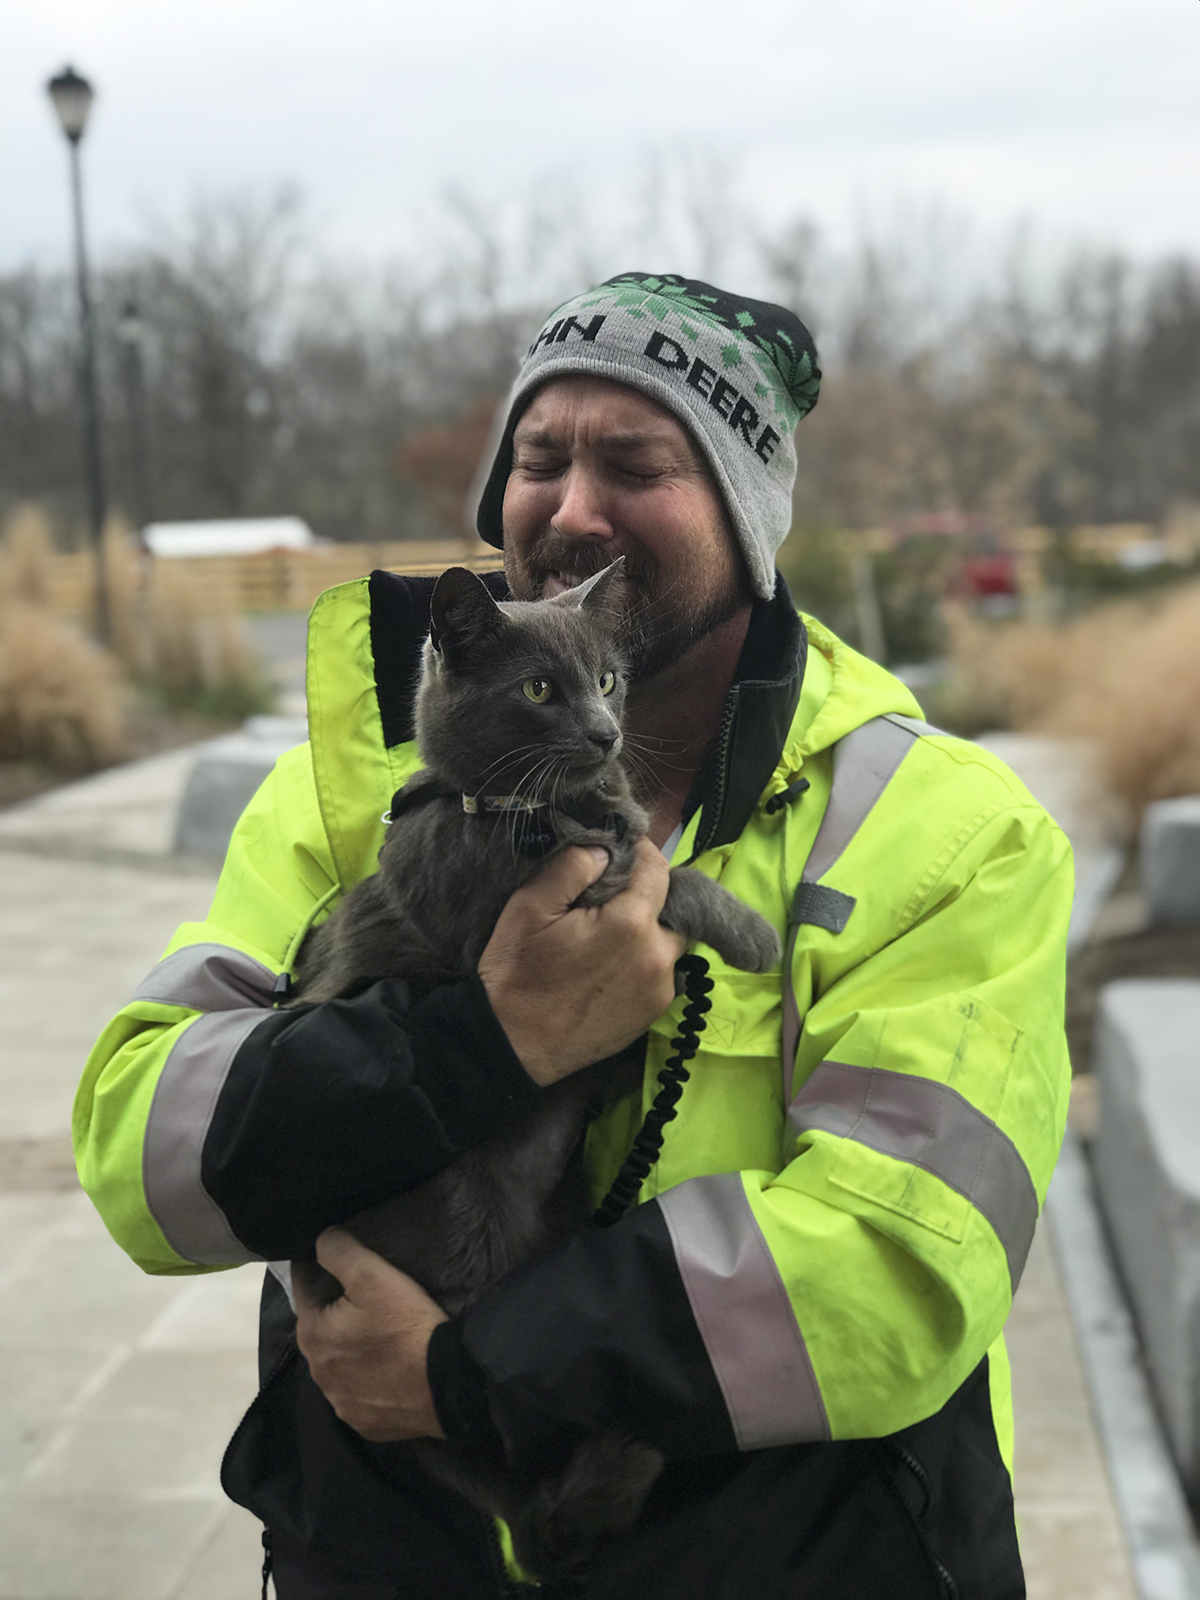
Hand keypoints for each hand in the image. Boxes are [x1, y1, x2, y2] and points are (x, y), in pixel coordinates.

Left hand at [294, 1228, 447, 1442]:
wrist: (446, 1386)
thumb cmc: (406, 1327)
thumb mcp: (373, 1275)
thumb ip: (339, 1251)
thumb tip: (319, 1240)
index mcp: (313, 1335)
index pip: (302, 1289)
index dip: (316, 1269)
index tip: (334, 1257)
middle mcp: (318, 1373)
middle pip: (320, 1328)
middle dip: (333, 1310)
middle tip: (363, 1295)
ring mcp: (340, 1403)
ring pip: (337, 1363)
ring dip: (348, 1348)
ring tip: (377, 1333)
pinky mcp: (364, 1423)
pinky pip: (357, 1393)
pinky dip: (366, 1378)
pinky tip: (386, 1369)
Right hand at [479, 838, 685, 1086]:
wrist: (511, 1045)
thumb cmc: (517, 974)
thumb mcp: (530, 906)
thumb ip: (573, 866)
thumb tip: (606, 848)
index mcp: (631, 923)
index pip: (658, 868)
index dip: (639, 852)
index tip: (617, 851)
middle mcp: (657, 956)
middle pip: (672, 907)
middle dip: (647, 895)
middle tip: (610, 896)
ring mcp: (659, 989)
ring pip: (670, 941)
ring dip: (649, 930)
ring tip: (609, 933)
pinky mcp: (652, 1014)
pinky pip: (660, 973)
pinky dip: (644, 961)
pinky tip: (610, 966)